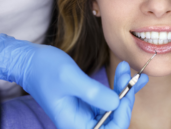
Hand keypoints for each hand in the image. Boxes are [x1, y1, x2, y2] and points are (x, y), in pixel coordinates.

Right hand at [0, 34, 146, 127]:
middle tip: (128, 74)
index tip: (127, 90)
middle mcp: (82, 122)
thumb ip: (93, 93)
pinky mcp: (88, 101)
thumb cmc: (45, 69)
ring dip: (124, 89)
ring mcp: (86, 112)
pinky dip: (119, 86)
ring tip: (127, 70)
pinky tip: (126, 75)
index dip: (123, 113)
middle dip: (125, 96)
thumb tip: (116, 104)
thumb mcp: (70, 78)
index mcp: (74, 124)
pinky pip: (108, 97)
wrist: (31, 61)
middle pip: (115, 118)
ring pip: (114, 107)